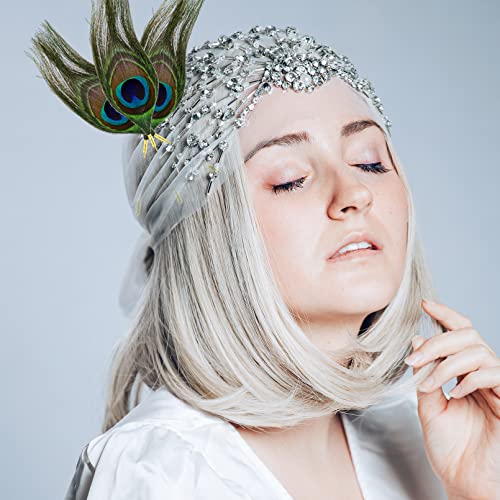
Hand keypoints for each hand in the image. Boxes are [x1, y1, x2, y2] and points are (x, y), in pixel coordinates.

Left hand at [404, 299, 499, 499]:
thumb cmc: (449, 448)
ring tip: (430, 383)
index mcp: (462, 372)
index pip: (459, 333)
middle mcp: (481, 374)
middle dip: (437, 342)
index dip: (445, 314)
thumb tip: (417, 340)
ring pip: (477, 351)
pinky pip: (493, 374)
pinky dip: (469, 377)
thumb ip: (424, 373)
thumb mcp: (428, 405)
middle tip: (414, 359)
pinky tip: (455, 392)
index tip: (424, 304)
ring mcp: (496, 387)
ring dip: (447, 363)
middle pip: (466, 335)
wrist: (464, 481)